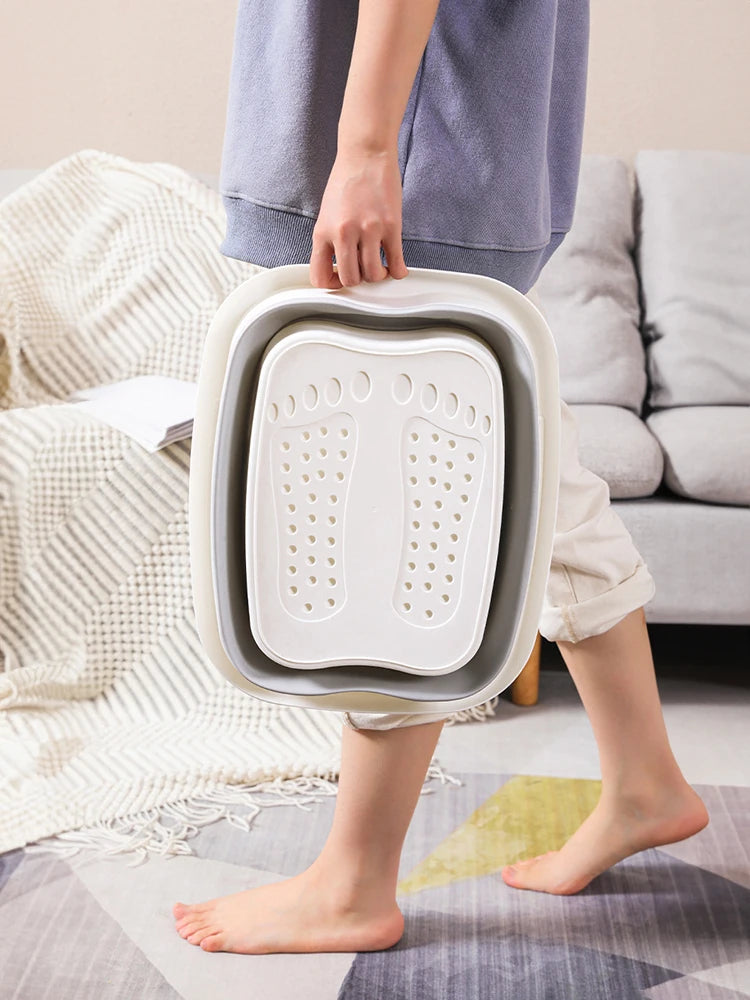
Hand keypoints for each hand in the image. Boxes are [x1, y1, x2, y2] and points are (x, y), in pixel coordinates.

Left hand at [310, 148, 408, 288]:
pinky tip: (397, 267)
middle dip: (359, 280)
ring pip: (373, 274)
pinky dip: (398, 271)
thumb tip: (339, 267)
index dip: (332, 284)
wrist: (366, 154)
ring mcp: (368, 230)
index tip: (340, 279)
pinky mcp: (391, 226)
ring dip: (378, 274)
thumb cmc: (347, 180)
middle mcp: (344, 233)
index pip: (320, 276)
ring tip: (380, 265)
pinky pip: (396, 262)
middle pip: (351, 279)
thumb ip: (331, 240)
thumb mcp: (327, 214)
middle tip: (364, 270)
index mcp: (323, 232)